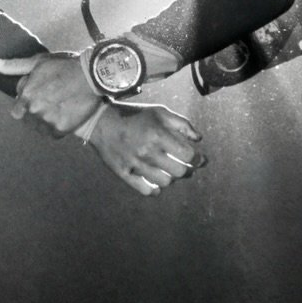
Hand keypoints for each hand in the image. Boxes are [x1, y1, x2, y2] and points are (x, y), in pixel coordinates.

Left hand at [0, 53, 100, 134]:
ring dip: (47, 119)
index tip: (39, 97)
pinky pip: (53, 133)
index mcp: (26, 96)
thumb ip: (15, 66)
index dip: (26, 104)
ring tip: (61, 105)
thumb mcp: (39, 62)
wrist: (93, 76)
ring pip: (41, 126)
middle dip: (37, 111)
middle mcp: (34, 110)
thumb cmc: (65, 66)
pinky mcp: (61, 129)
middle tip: (53, 99)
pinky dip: (58, 126)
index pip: (17, 111)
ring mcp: (47, 121)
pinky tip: (66, 114)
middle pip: (29, 118)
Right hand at [87, 103, 203, 195]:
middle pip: (179, 171)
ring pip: (165, 182)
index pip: (188, 154)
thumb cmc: (134, 115)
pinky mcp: (124, 173)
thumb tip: (199, 139)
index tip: (200, 159)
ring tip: (170, 172)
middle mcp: (147, 150)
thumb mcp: (159, 112)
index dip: (198, 158)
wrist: (101, 121)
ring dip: (172, 178)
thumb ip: (181, 123)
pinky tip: (156, 183)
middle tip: (188, 168)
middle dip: (188, 170)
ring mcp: (135, 164)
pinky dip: (155, 190)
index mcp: (158, 134)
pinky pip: (145, 190)